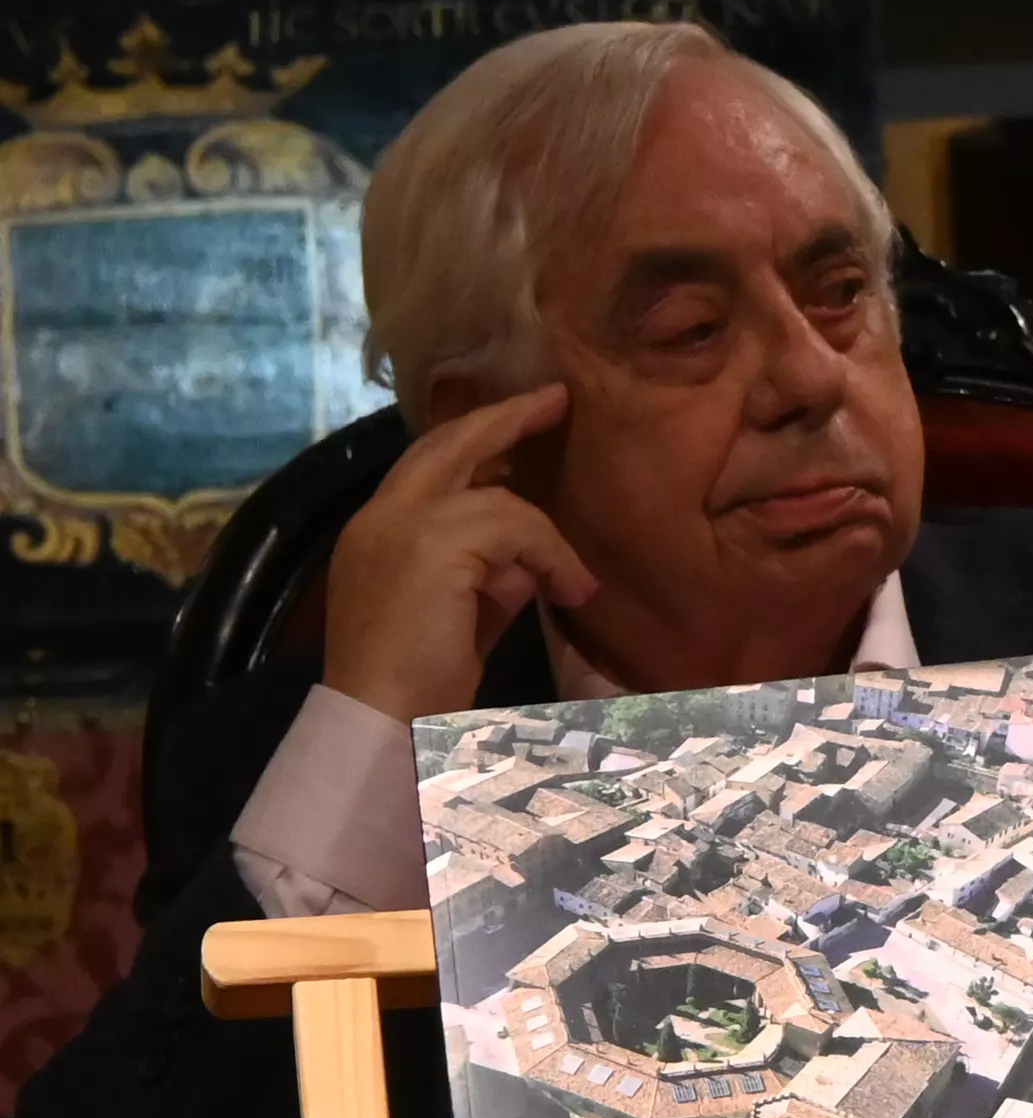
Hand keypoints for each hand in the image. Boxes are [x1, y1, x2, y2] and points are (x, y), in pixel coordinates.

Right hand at [321, 385, 597, 723]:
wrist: (385, 717)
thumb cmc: (420, 677)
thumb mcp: (461, 608)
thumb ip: (487, 569)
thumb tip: (528, 555)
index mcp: (375, 529)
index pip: (426, 462)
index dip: (473, 436)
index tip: (517, 419)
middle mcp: (378, 517)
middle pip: (446, 444)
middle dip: (504, 418)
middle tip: (554, 399)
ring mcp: (399, 526)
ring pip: (496, 498)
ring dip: (545, 537)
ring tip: (572, 582)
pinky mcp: (431, 544)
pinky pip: (514, 526)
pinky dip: (552, 555)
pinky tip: (570, 590)